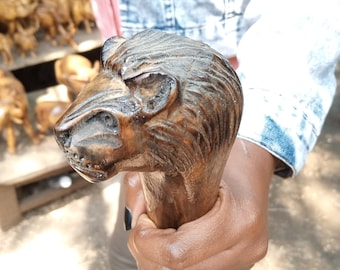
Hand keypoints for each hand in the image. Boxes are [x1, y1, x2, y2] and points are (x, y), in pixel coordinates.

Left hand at [125, 138, 276, 269]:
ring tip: (159, 234)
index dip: (146, 241)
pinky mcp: (240, 264)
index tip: (142, 220)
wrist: (253, 171)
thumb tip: (131, 216)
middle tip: (146, 227)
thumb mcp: (185, 164)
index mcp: (237, 219)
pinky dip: (176, 262)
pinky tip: (175, 241)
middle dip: (148, 253)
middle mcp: (245, 247)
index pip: (176, 253)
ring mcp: (244, 261)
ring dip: (160, 260)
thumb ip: (148, 184)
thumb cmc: (221, 163)